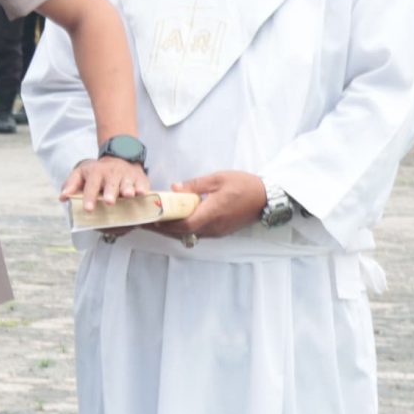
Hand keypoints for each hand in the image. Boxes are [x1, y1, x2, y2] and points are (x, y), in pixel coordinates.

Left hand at [59, 155, 149, 211]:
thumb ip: (71, 184)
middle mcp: (112, 173)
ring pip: (127, 183)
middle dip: (110, 193)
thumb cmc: (97, 172)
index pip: (91, 186)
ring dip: (128, 189)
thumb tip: (63, 197)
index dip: (89, 197)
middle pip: (111, 184)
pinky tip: (142, 193)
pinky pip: (142, 184)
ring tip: (128, 195)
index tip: (88, 209)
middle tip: (109, 202)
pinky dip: (142, 188)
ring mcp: (127, 175)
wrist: (120, 157)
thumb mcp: (81, 173)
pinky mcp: (140, 178)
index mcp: (96, 173)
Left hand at [149, 170, 267, 241]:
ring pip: (190, 234)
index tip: (151, 218)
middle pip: (183, 232)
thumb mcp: (218, 179)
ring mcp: (218, 231)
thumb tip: (174, 188)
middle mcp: (214, 227)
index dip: (166, 223)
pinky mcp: (221, 231)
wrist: (267, 197)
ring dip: (173, 229)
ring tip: (157, 221)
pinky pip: (199, 232)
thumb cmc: (244, 185)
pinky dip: (185, 228)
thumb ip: (195, 185)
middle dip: (163, 228)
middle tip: (146, 222)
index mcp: (212, 213)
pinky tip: (177, 221)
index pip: (184, 224)